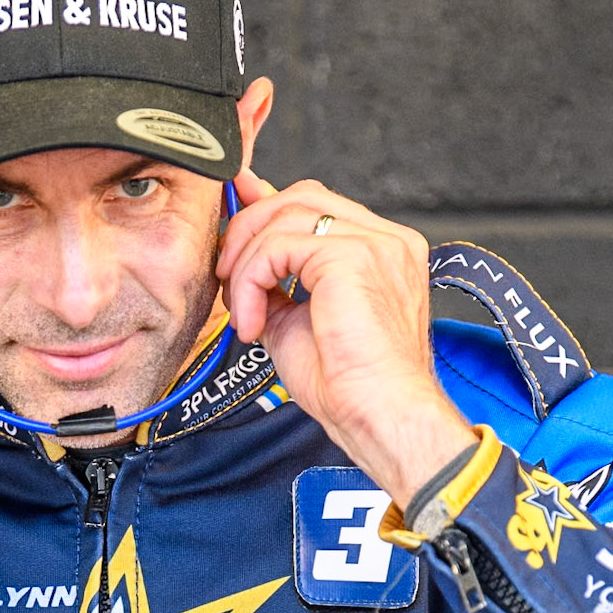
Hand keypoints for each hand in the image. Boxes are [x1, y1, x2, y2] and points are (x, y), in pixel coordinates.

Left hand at [217, 170, 475, 510]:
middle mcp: (385, 239)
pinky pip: (278, 246)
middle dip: (249, 229)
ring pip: (284, 216)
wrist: (379, 416)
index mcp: (382, 250)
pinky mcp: (351, 256)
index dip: (266, 206)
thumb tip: (240, 253)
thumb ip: (273, 278)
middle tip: (227, 278)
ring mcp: (374, 243)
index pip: (317, 205)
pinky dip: (252, 282)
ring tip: (242, 312)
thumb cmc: (348, 385)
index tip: (231, 223)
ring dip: (245, 262)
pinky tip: (253, 323)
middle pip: (300, 197)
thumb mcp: (295, 319)